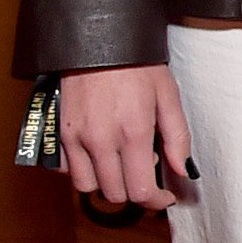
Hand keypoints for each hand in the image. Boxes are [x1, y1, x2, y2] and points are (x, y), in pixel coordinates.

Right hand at [60, 64, 195, 209]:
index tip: (164, 197)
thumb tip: (183, 171)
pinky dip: (82, 170)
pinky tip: (98, 155)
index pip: (141, 190)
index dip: (156, 201)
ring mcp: (76, 139)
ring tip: (121, 162)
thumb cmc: (137, 66)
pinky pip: (66, 170)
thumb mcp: (168, 96)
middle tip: (145, 172)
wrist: (99, 41)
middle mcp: (101, 142)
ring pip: (88, 187)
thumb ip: (178, 137)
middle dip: (134, 191)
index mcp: (133, 133)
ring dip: (107, 183)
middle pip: (115, 194)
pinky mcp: (59, 134)